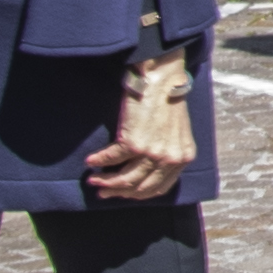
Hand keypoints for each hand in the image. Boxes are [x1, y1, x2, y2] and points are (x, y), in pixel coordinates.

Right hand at [86, 46, 197, 201]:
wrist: (162, 78)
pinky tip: (90, 160)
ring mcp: (152, 152)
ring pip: (124, 180)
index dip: (138, 194)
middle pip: (140, 188)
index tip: (125, 193)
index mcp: (182, 157)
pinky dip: (98, 161)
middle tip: (103, 193)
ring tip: (93, 179)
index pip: (159, 188)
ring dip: (105, 183)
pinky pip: (111, 159)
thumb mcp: (176, 132)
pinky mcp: (133, 143)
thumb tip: (143, 172)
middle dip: (119, 193)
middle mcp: (170, 158)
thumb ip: (166, 152)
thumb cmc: (167, 100)